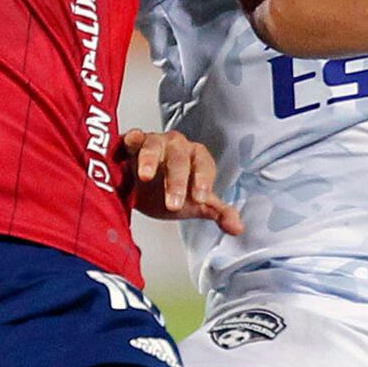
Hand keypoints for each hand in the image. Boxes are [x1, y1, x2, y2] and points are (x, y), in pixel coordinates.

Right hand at [119, 129, 242, 235]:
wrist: (140, 191)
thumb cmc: (170, 193)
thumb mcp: (194, 205)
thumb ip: (217, 213)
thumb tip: (237, 228)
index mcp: (196, 158)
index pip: (204, 165)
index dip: (203, 181)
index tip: (200, 199)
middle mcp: (177, 147)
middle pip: (179, 159)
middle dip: (177, 181)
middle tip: (173, 204)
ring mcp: (154, 142)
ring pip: (155, 146)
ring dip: (150, 160)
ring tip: (146, 176)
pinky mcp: (133, 143)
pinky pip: (132, 137)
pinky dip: (131, 139)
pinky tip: (130, 143)